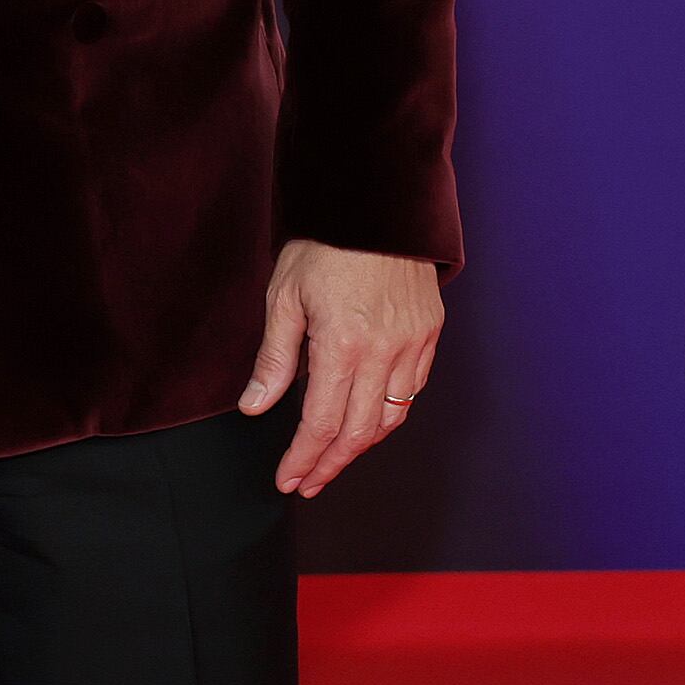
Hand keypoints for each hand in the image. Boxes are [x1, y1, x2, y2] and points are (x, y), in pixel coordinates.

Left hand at [237, 239, 440, 497]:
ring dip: (361, 445)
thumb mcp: (284, 296)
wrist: (375, 203)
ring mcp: (413, 344)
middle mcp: (384, 352)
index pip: (322, 424)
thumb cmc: (323, 245)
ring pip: (391, 418)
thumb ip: (274, 358)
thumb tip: (255, 406)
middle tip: (307, 482)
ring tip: (332, 458)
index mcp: (342, 345)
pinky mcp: (430, 333)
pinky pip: (413, 390)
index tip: (288, 480)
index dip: (304, 459)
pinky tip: (367, 419)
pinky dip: (389, 413)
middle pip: (359, 432)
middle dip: (330, 464)